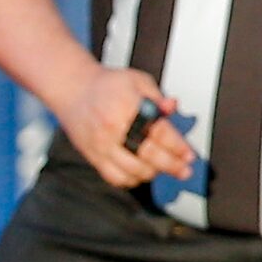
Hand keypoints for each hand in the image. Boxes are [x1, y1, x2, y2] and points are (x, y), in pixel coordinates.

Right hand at [55, 69, 196, 190]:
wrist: (72, 89)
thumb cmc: (107, 84)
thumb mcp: (136, 80)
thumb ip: (156, 96)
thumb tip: (172, 107)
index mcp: (128, 107)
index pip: (159, 132)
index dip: (178, 146)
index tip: (189, 155)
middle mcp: (114, 128)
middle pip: (149, 155)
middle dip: (172, 166)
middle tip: (185, 171)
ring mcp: (102, 144)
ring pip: (133, 170)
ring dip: (153, 173)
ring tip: (162, 169)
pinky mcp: (93, 155)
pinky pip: (115, 177)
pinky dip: (131, 180)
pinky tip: (140, 173)